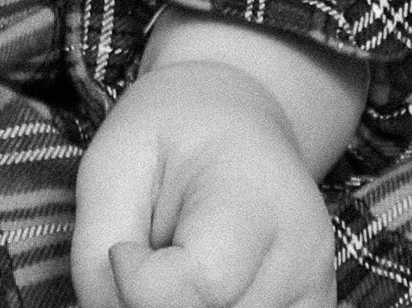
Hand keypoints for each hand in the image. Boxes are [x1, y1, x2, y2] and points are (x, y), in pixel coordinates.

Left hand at [70, 60, 337, 307]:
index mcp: (256, 195)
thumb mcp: (111, 167)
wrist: (233, 121)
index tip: (123, 250)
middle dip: (162, 304)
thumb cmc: (168, 137)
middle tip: (152, 258)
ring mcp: (314, 292)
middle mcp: (302, 254)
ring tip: (182, 266)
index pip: (202, 284)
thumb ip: (97, 258)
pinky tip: (205, 290)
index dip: (138, 283)